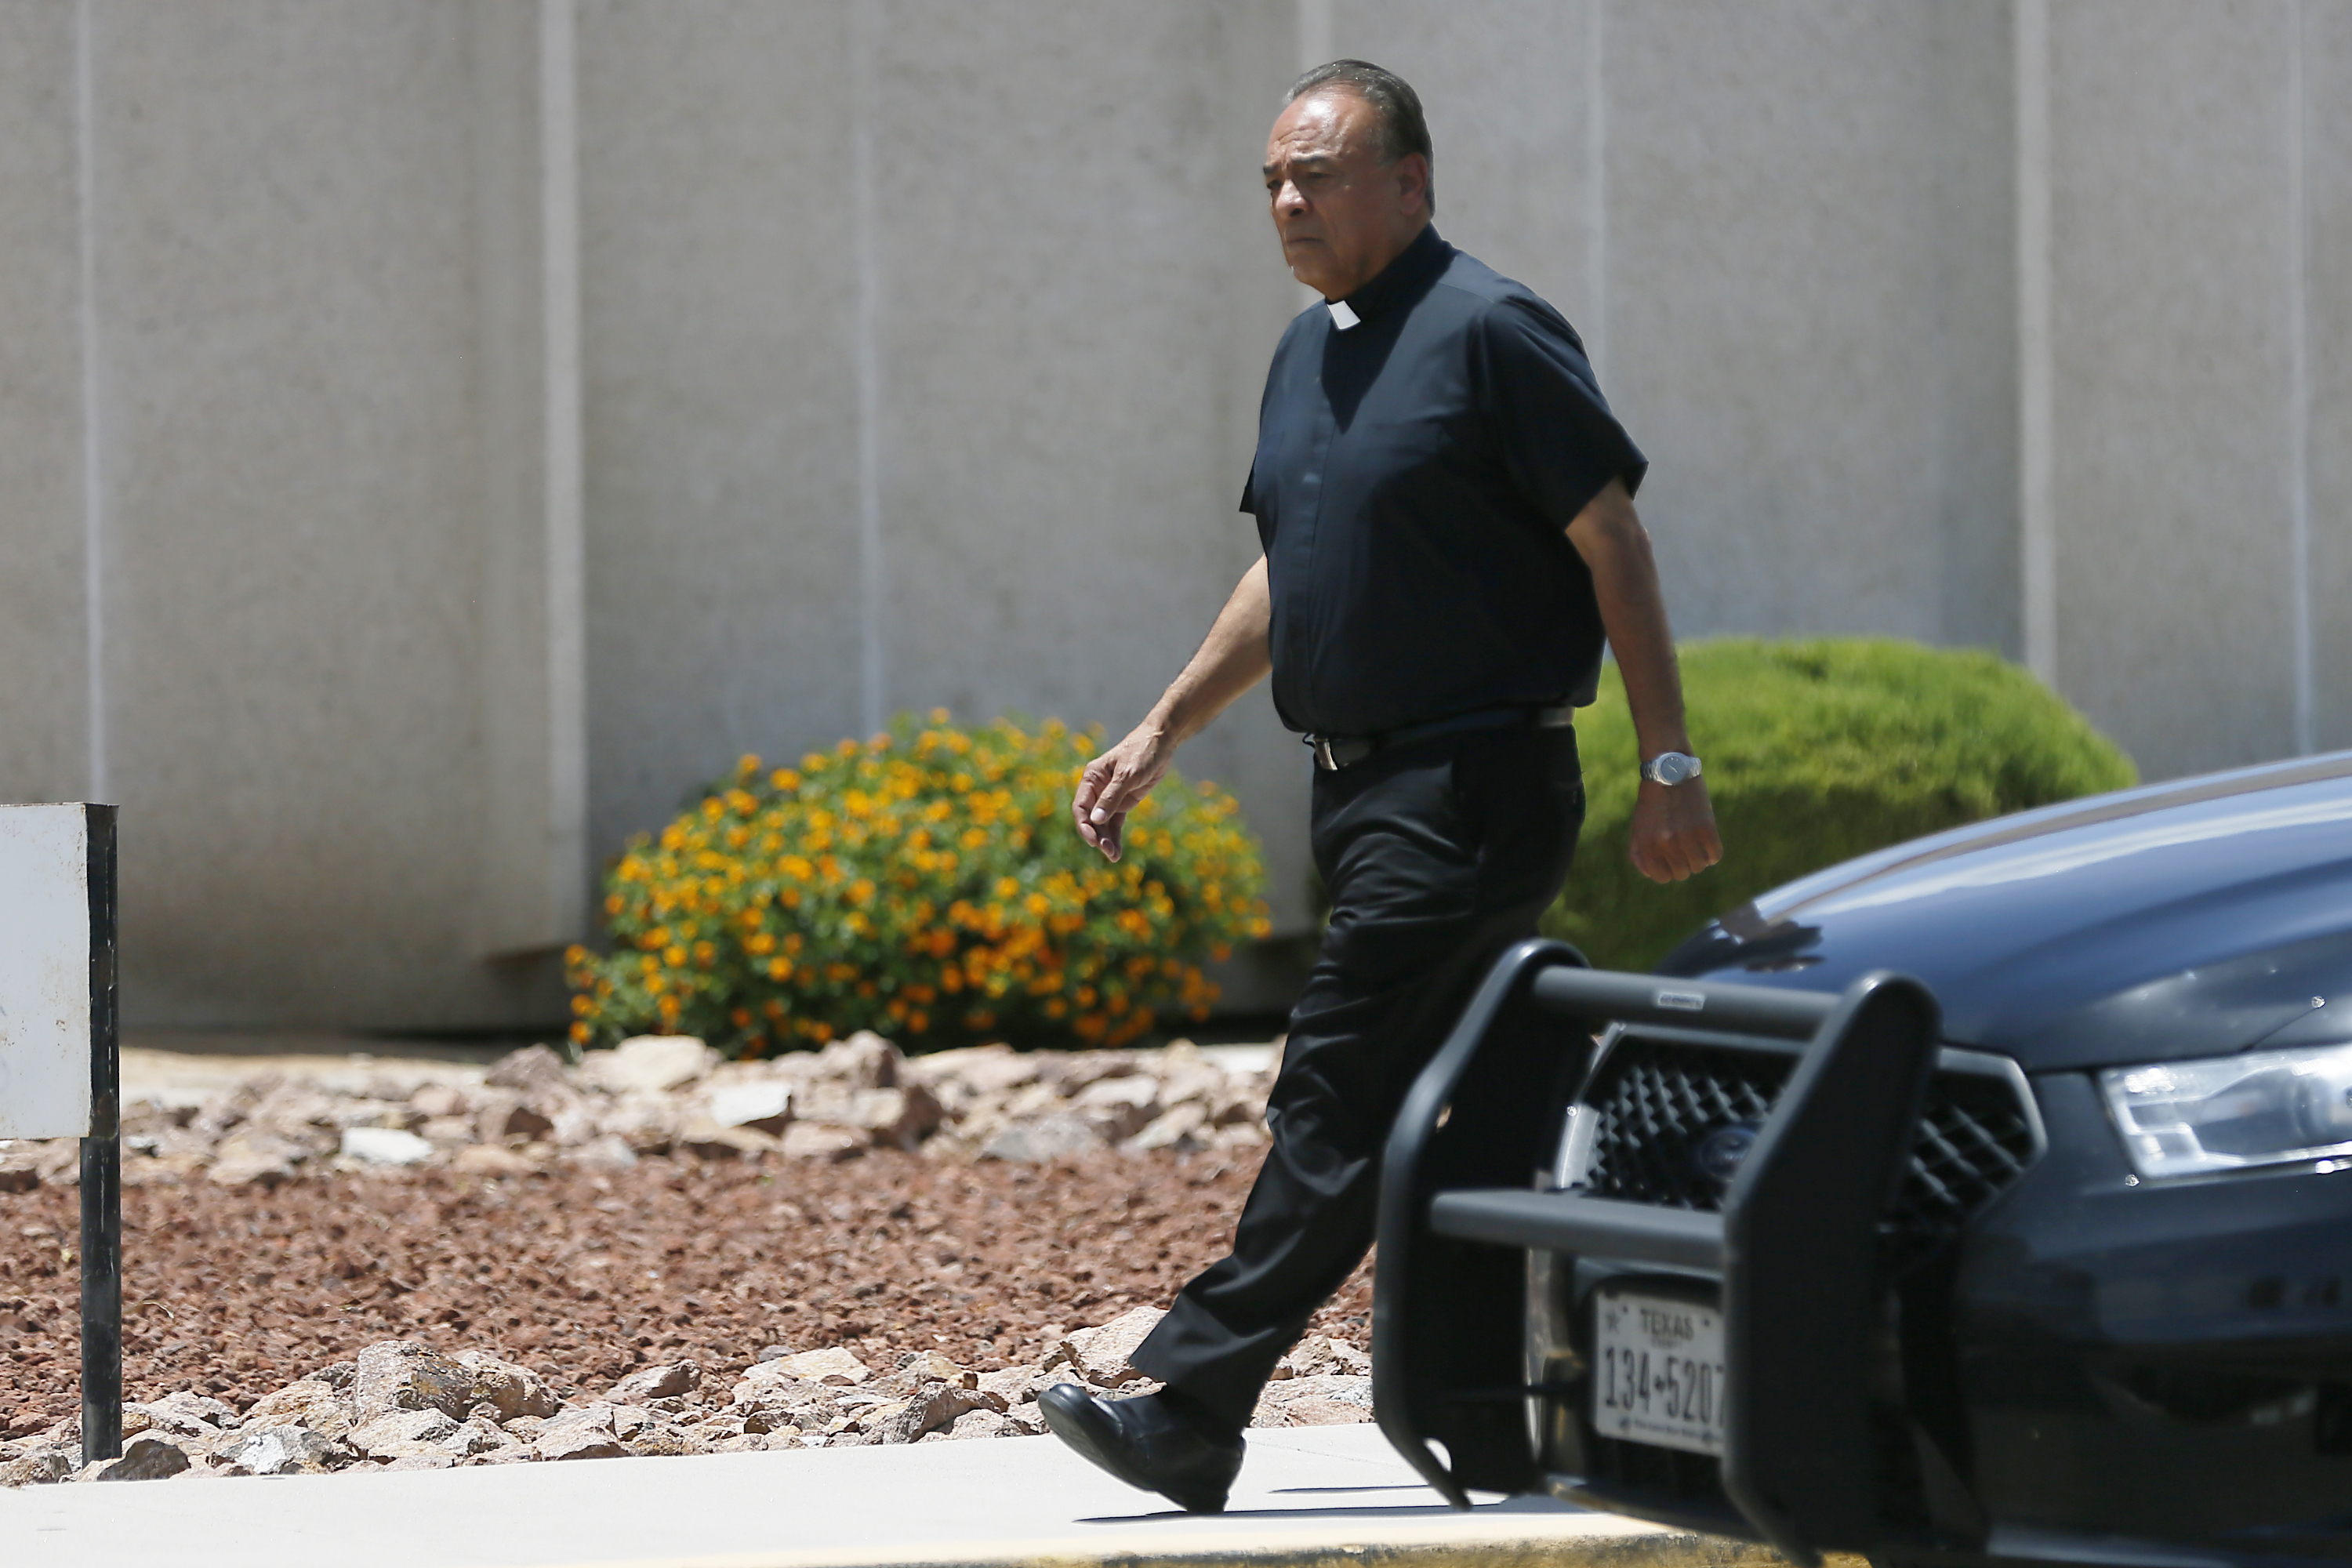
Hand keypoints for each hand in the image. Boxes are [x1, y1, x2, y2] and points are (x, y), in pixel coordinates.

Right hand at [1072, 724, 1175, 861]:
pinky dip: (1115, 837)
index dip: (1084, 825)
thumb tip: (1096, 820)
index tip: (1092, 840)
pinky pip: (1115, 823)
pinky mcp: (1123, 802)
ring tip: (1114, 856)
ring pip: (1103, 824)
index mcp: (1092, 778)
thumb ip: (1112, 797)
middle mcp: (1097, 789)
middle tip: (1108, 851)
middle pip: (1091, 819)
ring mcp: (1110, 797)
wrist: (1161, 744)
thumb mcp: (1128, 775)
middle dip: (1097, 836)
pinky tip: (1116, 853)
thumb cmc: (1141, 753)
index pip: (1080, 806)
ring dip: (1106, 840)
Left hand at [1628, 778, 1722, 882]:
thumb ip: (1639, 851)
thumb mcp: (1638, 824)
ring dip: (1699, 858)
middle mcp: (1665, 844)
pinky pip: (1715, 855)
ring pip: (1699, 866)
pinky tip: (1707, 840)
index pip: (1661, 877)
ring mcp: (1686, 837)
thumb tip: (1649, 874)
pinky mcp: (1706, 828)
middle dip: (1684, 864)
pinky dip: (1713, 852)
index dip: (1668, 870)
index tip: (1672, 860)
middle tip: (1685, 848)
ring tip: (1697, 843)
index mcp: (1647, 845)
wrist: (1669, 769)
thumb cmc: (1653, 798)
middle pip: (1682, 873)